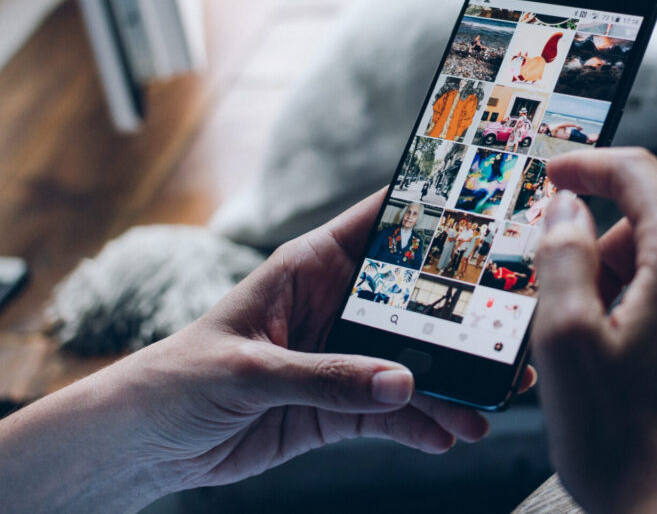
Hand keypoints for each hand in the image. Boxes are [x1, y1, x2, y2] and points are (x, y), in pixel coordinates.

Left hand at [0, 190, 533, 511]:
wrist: (146, 444)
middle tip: (509, 330)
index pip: (382, 223)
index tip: (489, 212)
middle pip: (413, 301)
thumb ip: (327, 377)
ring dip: (450, 384)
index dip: (433, 213)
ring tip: (490, 405)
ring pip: (411, 362)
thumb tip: (401, 383)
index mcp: (311, 267)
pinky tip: (450, 436)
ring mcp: (342, 357)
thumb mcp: (250, 371)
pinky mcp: (339, 405)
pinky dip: (420, 426)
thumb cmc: (180, 379)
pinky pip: (391, 413)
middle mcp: (337, 306)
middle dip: (460, 316)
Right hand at [532, 149, 656, 513]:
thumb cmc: (628, 445)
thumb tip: (567, 206)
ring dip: (630, 292)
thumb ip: (562, 254)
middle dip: (604, 253)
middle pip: (654, 226)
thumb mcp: (565, 340)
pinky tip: (638, 377)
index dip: (588, 166)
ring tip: (603, 359)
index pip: (638, 174)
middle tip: (568, 311)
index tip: (555, 176)